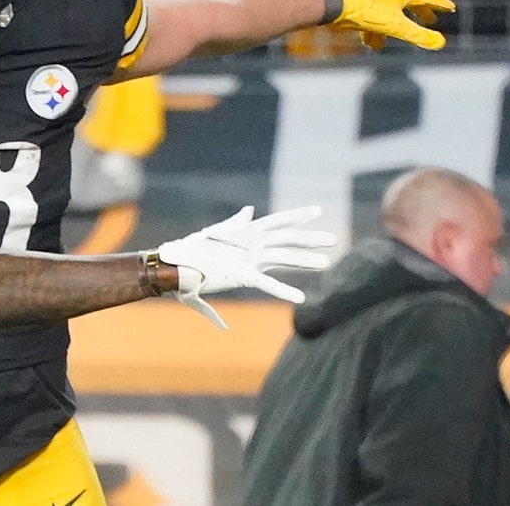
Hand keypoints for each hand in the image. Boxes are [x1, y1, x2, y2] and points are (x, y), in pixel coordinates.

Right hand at [157, 206, 334, 328]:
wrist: (175, 264)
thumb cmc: (193, 250)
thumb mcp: (219, 233)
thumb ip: (237, 223)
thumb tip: (249, 210)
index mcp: (245, 232)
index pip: (278, 220)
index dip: (298, 215)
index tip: (318, 211)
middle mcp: (250, 242)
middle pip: (287, 237)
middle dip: (310, 237)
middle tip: (333, 239)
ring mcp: (247, 257)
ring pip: (283, 256)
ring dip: (305, 259)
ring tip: (326, 263)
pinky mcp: (240, 275)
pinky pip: (266, 284)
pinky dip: (283, 291)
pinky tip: (300, 298)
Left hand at [319, 0, 454, 50]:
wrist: (336, 5)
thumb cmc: (366, 13)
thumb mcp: (395, 26)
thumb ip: (417, 35)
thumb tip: (441, 43)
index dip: (439, 4)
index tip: (450, 8)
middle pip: (408, 3)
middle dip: (419, 13)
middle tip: (430, 20)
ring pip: (388, 12)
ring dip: (394, 26)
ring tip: (396, 39)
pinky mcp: (358, 4)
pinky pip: (371, 18)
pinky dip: (375, 31)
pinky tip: (371, 44)